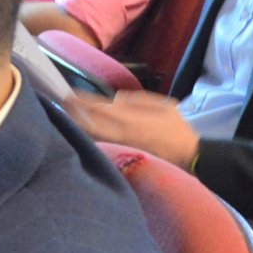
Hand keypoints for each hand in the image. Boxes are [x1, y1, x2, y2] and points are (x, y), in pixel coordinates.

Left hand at [64, 91, 199, 169]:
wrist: (191, 158)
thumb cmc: (179, 130)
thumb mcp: (166, 106)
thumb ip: (139, 101)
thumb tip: (116, 98)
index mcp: (133, 120)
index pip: (101, 109)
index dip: (84, 101)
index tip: (69, 94)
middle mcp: (123, 135)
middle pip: (91, 123)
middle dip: (75, 113)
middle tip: (61, 104)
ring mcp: (122, 148)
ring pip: (94, 137)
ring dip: (79, 126)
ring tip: (66, 117)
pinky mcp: (123, 158)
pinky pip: (102, 147)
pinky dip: (90, 139)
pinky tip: (82, 134)